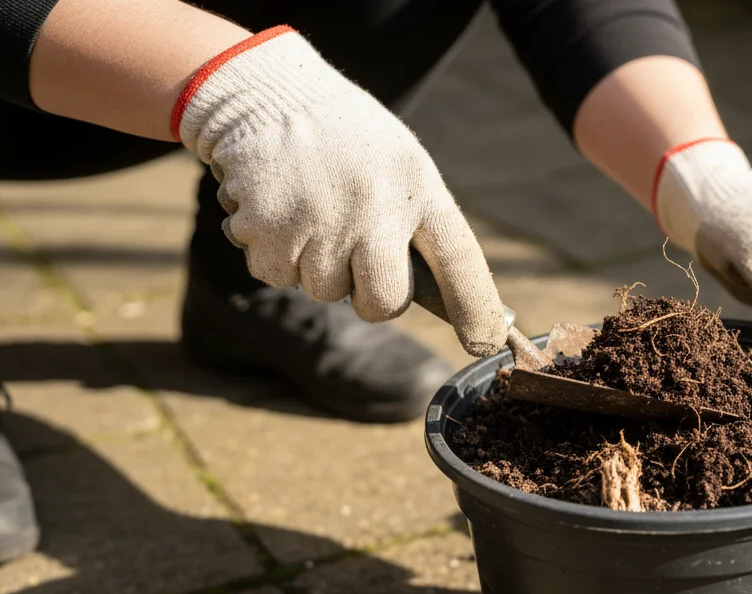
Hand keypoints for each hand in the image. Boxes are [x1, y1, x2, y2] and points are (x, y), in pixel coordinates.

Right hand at [174, 26, 504, 355]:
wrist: (267, 94)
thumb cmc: (347, 143)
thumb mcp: (400, 165)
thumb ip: (418, 227)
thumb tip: (438, 303)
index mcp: (418, 185)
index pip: (459, 259)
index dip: (475, 307)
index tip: (484, 342)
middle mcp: (374, 205)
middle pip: (384, 301)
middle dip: (372, 298)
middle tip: (358, 260)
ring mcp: (320, 220)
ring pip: (325, 292)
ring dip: (317, 267)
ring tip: (313, 212)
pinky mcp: (268, 229)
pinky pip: (278, 276)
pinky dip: (276, 255)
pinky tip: (282, 212)